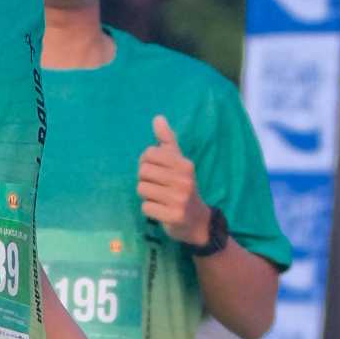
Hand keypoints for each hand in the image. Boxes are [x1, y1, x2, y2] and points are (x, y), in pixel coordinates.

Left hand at [137, 116, 210, 247]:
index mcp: (185, 164)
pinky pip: (146, 208)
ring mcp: (180, 199)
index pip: (149, 154)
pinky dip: (150, 210)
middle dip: (145, 180)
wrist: (197, 221)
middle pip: (143, 172)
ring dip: (147, 196)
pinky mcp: (173, 216)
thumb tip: (158, 118)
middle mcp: (184, 180)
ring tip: (160, 199)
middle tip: (158, 187)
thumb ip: (167, 141)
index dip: (146, 163)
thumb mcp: (178, 162)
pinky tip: (161, 210)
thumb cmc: (183, 187)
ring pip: (142, 189)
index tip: (155, 171)